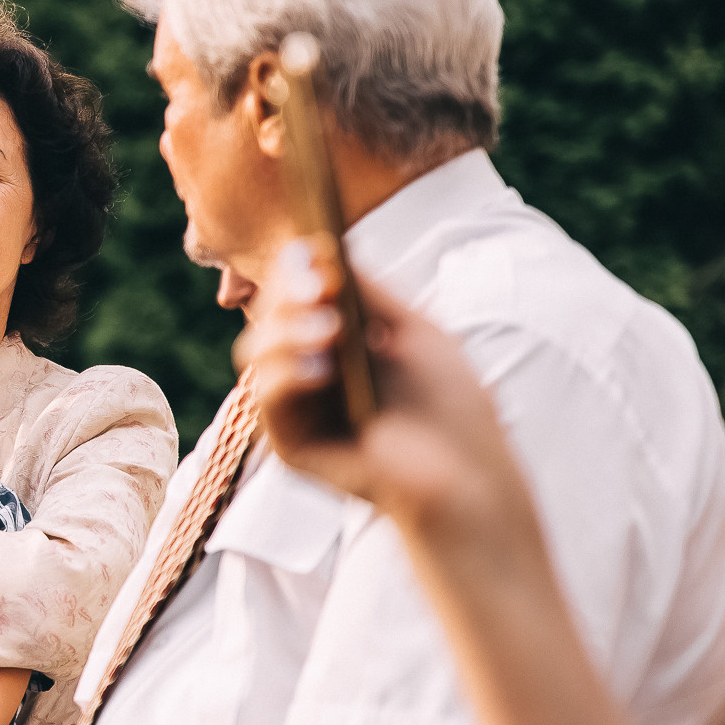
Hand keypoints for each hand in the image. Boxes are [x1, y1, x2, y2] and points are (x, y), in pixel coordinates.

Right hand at [238, 239, 530, 539]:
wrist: (469, 476)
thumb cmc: (450, 408)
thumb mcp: (413, 332)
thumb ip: (367, 292)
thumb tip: (320, 250)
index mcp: (336, 345)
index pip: (295, 297)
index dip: (296, 271)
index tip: (311, 249)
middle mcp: (308, 376)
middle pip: (268, 319)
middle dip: (286, 295)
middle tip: (317, 286)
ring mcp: (296, 412)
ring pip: (255, 354)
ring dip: (285, 331)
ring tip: (329, 329)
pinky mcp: (291, 447)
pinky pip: (266, 399)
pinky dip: (287, 375)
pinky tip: (322, 368)